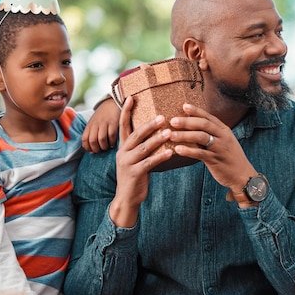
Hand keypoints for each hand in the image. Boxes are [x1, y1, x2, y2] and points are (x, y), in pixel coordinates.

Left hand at [82, 97, 119, 152]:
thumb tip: (91, 148)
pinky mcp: (113, 122)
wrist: (113, 103)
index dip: (87, 147)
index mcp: (90, 125)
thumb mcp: (94, 122)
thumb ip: (91, 132)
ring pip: (101, 139)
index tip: (92, 151)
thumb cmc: (103, 115)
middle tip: (100, 150)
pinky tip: (113, 144)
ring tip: (107, 147)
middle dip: (96, 149)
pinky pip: (111, 135)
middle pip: (92, 140)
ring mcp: (104, 123)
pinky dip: (112, 142)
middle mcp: (96, 124)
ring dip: (104, 146)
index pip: (84, 139)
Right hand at [110, 96, 172, 226]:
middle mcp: (123, 152)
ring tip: (170, 132)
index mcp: (123, 147)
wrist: (126, 198)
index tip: (131, 97)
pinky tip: (171, 152)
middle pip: (136, 134)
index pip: (123, 125)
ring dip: (157, 139)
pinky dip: (160, 157)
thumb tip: (157, 130)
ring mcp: (127, 163)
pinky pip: (149, 163)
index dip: (126, 111)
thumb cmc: (135, 175)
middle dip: (149, 124)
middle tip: (162, 116)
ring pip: (144, 148)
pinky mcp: (134, 173)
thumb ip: (142, 145)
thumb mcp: (135, 158)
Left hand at [168, 103, 256, 205]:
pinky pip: (200, 154)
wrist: (243, 175)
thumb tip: (192, 127)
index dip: (196, 111)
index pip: (208, 117)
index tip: (184, 106)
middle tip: (173, 121)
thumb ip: (211, 134)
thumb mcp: (224, 142)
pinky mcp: (215, 160)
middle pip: (204, 124)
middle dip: (187, 122)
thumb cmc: (230, 158)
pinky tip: (178, 150)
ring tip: (171, 135)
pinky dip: (188, 151)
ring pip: (201, 137)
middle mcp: (223, 137)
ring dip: (185, 135)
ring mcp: (220, 148)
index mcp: (224, 130)